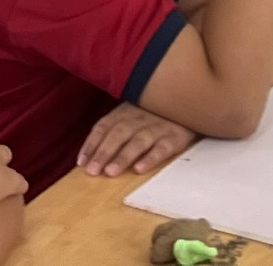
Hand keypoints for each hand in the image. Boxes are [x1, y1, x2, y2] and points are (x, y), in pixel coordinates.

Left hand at [77, 102, 198, 177]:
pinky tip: (140, 169)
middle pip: (118, 134)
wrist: (191, 100)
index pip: (104, 126)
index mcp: (126, 111)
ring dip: (123, 157)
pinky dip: (151, 158)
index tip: (81, 163)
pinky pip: (162, 147)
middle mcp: (140, 117)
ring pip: (138, 141)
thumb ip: (115, 129)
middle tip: (92, 171)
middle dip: (103, 152)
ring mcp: (158, 126)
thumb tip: (91, 155)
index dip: (92, 143)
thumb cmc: (156, 113)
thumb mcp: (134, 114)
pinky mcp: (176, 136)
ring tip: (110, 172)